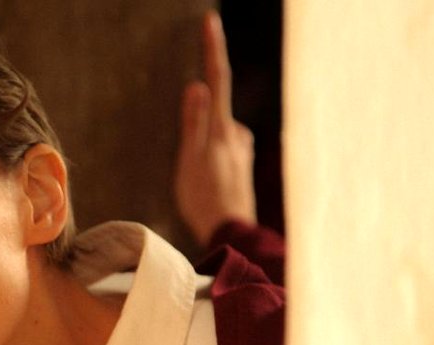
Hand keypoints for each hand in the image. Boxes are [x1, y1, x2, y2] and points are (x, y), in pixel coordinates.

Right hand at [174, 10, 256, 246]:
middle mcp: (238, 134)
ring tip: (195, 183)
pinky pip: (220, 150)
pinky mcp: (243, 163)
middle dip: (198, 127)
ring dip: (202, 148)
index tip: (211, 22)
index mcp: (222, 130)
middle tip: (190, 166)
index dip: (214, 50)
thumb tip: (198, 86)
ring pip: (216, 133)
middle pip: (214, 111)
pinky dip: (209, 159)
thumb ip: (193, 124)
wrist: (231, 233)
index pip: (218, 80)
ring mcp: (243, 149)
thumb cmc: (204, 201)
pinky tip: (205, 185)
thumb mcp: (190, 162)